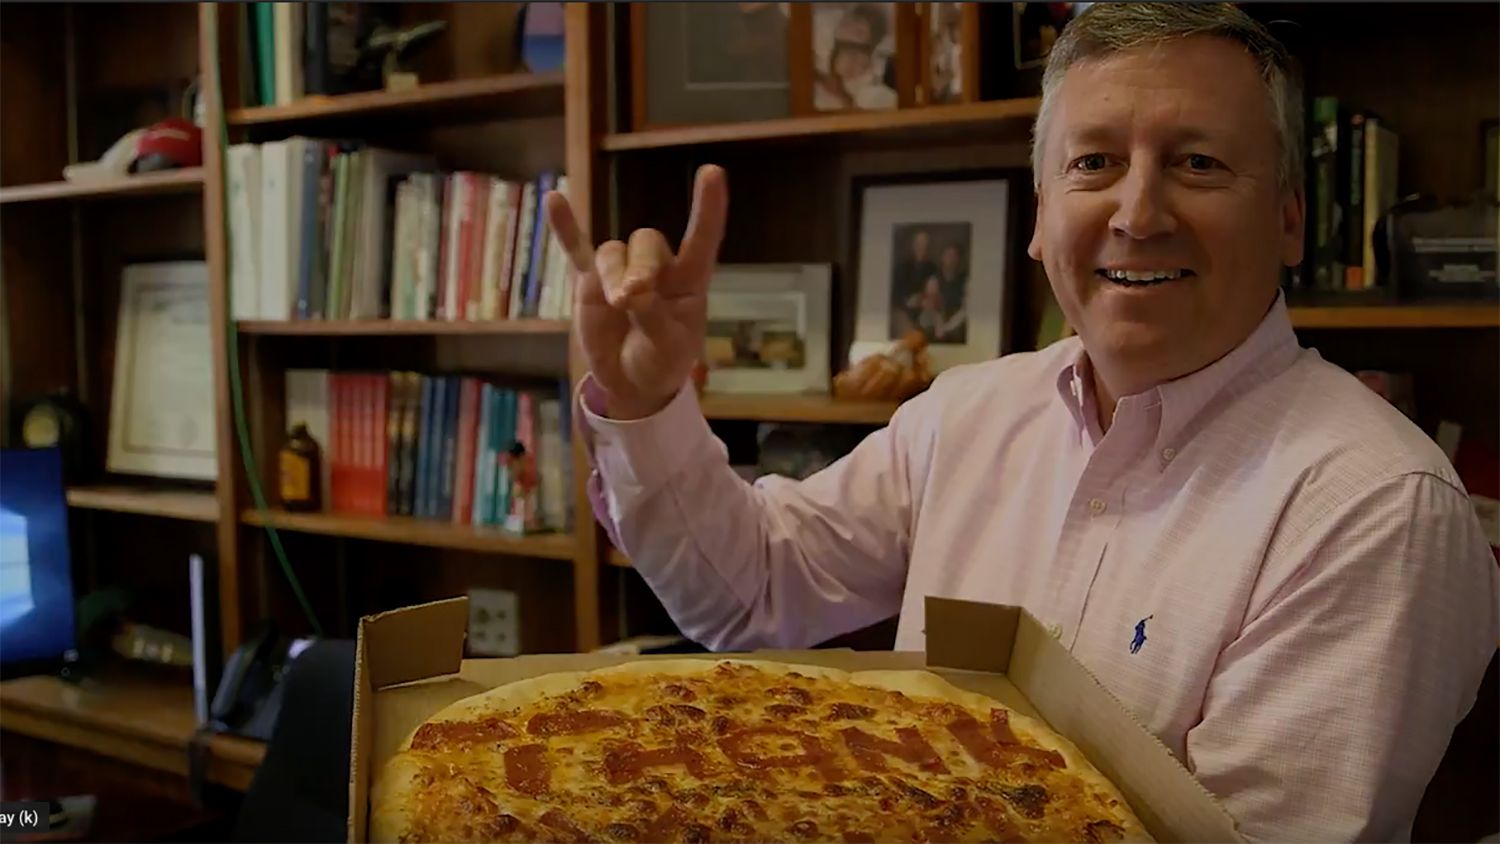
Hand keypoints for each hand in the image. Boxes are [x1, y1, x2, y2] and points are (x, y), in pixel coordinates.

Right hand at [545, 164, 728, 419]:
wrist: (632, 384)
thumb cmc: (661, 363)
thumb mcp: (668, 348)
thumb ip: (653, 317)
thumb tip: (630, 290)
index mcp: (688, 281)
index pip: (701, 239)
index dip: (708, 208)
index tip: (712, 172)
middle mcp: (656, 269)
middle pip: (647, 241)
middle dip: (639, 265)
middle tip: (632, 298)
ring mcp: (621, 272)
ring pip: (614, 251)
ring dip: (613, 273)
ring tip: (616, 303)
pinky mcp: (589, 283)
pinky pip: (576, 249)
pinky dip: (566, 227)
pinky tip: (553, 199)